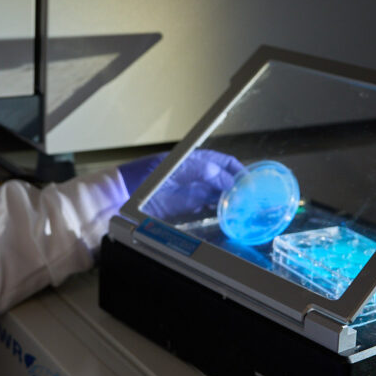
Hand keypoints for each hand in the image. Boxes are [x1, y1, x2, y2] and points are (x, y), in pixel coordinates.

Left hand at [118, 149, 242, 219]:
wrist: (124, 195)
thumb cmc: (145, 176)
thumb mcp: (176, 170)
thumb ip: (201, 171)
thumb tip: (226, 178)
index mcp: (195, 160)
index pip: (224, 162)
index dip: (238, 170)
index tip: (251, 181)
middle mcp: (197, 175)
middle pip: (225, 179)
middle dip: (238, 187)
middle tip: (252, 198)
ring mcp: (192, 191)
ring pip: (219, 194)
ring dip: (231, 200)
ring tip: (243, 208)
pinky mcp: (187, 207)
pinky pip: (208, 208)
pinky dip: (219, 211)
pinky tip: (227, 215)